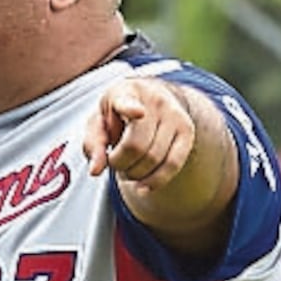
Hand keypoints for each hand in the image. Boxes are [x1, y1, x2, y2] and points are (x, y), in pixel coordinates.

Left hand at [82, 78, 195, 194]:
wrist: (149, 101)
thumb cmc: (118, 117)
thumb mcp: (98, 124)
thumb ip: (93, 146)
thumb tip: (95, 171)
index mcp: (126, 92)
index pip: (127, 102)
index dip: (131, 108)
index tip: (138, 113)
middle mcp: (154, 100)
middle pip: (136, 146)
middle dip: (120, 164)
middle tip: (115, 163)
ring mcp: (174, 114)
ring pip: (154, 159)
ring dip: (135, 174)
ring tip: (128, 168)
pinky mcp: (187, 131)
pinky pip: (173, 164)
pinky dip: (155, 181)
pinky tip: (142, 188)